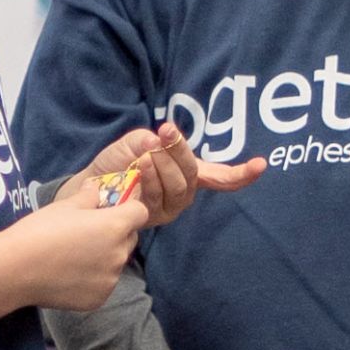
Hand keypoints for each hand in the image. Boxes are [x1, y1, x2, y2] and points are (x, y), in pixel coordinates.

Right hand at [0, 194, 147, 317]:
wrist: (15, 270)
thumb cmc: (39, 231)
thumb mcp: (64, 207)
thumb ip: (88, 197)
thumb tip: (96, 187)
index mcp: (115, 225)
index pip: (140, 212)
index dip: (129, 209)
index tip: (113, 211)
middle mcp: (119, 253)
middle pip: (130, 238)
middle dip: (117, 233)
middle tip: (89, 233)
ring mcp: (111, 279)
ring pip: (116, 262)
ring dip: (105, 257)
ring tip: (75, 256)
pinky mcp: (99, 298)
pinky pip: (104, 283)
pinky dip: (93, 279)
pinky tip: (70, 275)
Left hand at [54, 122, 263, 227]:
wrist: (88, 187)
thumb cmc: (116, 165)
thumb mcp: (135, 143)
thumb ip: (149, 139)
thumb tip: (159, 140)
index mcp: (187, 173)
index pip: (221, 177)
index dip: (241, 174)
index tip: (261, 165)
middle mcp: (184, 192)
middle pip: (195, 173)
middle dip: (182, 152)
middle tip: (167, 132)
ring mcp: (169, 207)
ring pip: (180, 186)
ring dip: (165, 166)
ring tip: (148, 155)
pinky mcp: (153, 217)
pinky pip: (160, 198)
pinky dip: (152, 179)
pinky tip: (141, 168)